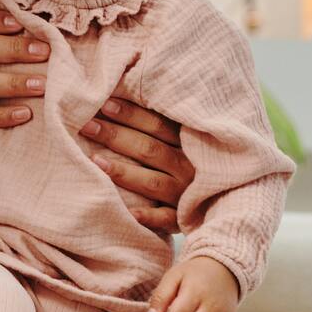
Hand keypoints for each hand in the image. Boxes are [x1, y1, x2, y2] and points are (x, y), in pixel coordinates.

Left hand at [81, 96, 196, 231]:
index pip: (158, 125)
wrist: (225, 200)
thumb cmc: (191, 160)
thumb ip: (162, 122)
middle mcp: (188, 167)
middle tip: (87, 126)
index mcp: (189, 142)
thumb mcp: (185, 138)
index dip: (131, 114)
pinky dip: (148, 216)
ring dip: (124, 172)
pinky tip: (127, 211)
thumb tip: (123, 92)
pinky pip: (165, 219)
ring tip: (95, 161)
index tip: (104, 104)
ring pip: (152, 183)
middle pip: (150, 149)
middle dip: (116, 136)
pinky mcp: (183, 217)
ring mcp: (186, 193)